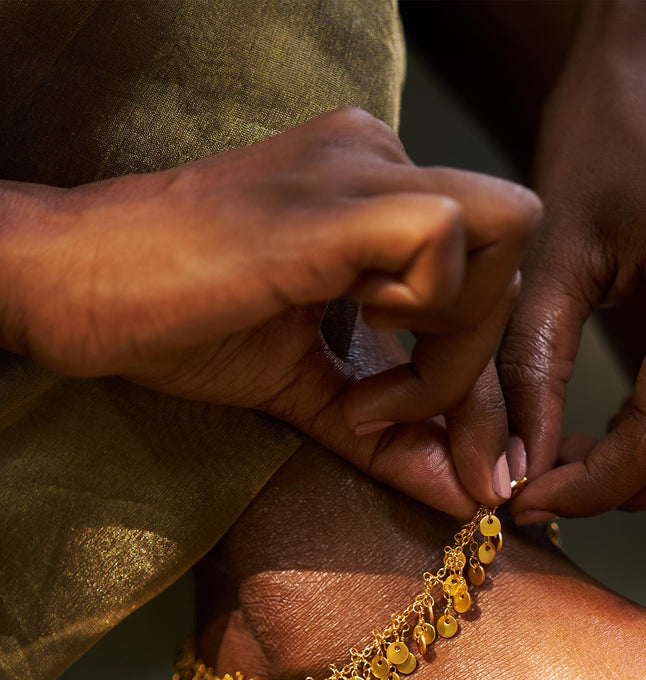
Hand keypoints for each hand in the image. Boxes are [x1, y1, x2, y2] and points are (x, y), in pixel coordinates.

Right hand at [0, 108, 538, 515]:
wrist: (77, 290)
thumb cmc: (179, 325)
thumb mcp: (309, 390)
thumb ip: (394, 436)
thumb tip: (469, 499)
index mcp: (374, 190)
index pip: (483, 268)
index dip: (480, 371)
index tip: (451, 456)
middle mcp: (378, 158)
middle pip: (513, 242)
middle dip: (483, 355)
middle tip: (403, 414)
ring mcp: (359, 167)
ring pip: (502, 231)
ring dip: (455, 336)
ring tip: (369, 385)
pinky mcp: (333, 199)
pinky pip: (444, 237)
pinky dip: (426, 312)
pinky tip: (351, 339)